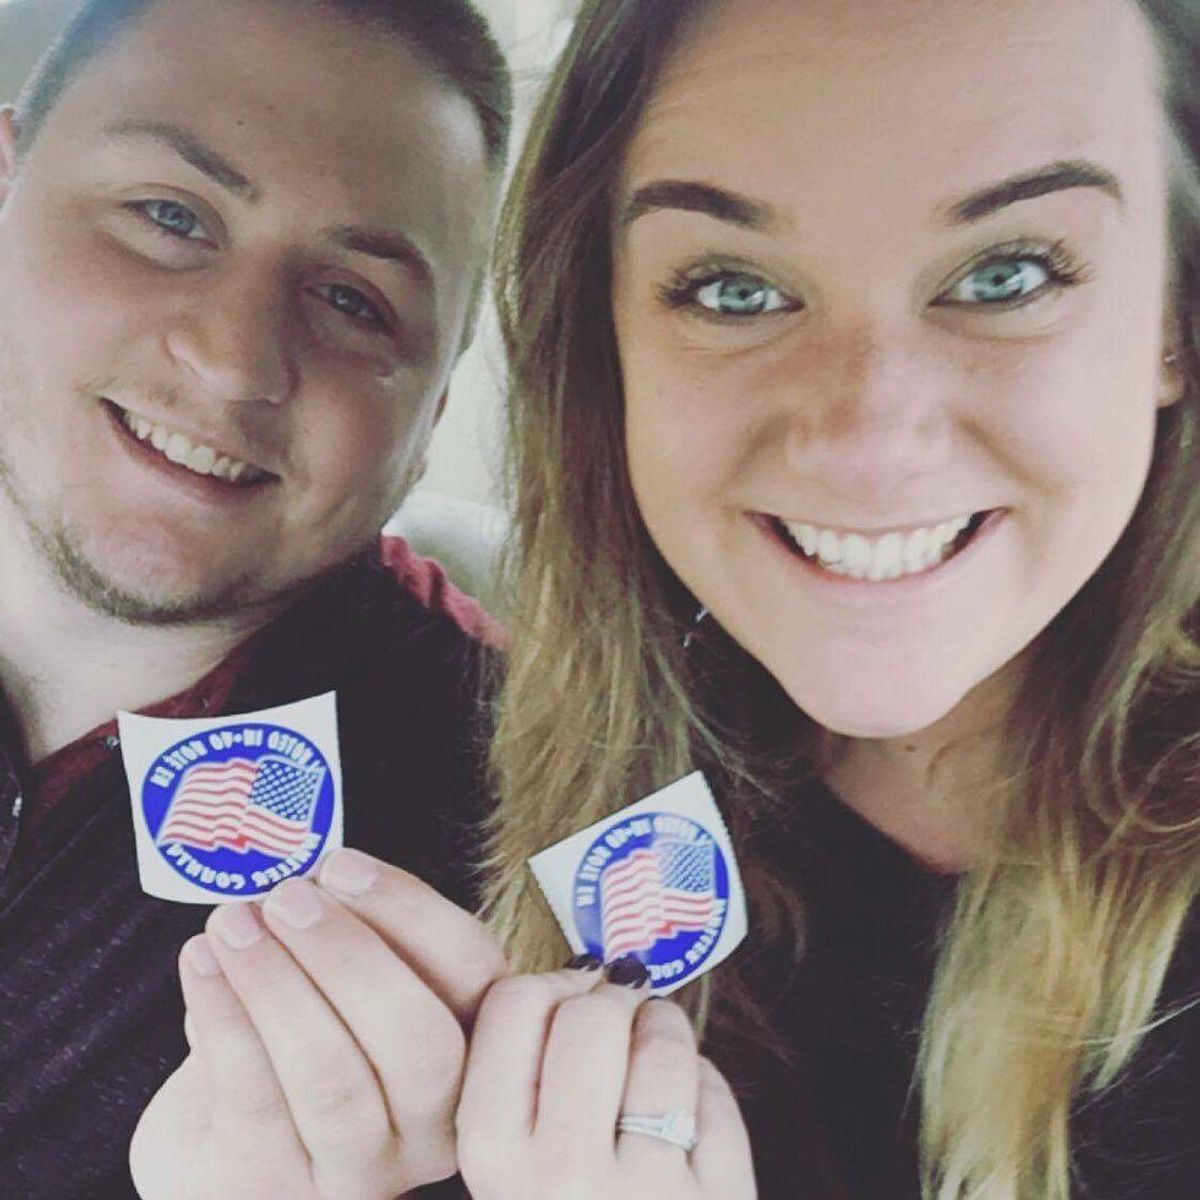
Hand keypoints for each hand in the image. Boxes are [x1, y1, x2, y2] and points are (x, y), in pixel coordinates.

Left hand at [130, 849, 507, 1199]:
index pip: (476, 978)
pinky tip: (200, 962)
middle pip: (422, 1045)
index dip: (412, 913)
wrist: (217, 1151)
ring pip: (335, 1079)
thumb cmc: (297, 1042)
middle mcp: (431, 1129)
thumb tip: (317, 875)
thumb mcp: (349, 986)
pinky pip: (253, 1100)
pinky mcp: (271, 1193)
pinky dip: (222, 1016)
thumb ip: (359, 935)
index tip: (341, 866)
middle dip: (348, 955)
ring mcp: (355, 1175)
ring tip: (232, 921)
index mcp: (471, 1054)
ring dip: (277, 983)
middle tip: (287, 896)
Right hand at [456, 959, 756, 1199]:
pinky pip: (715, 1095)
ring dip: (665, 1032)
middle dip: (614, 1001)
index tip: (569, 999)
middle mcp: (560, 1171)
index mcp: (492, 1154)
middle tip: (621, 1020)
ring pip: (662, 1041)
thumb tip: (583, 971)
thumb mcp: (510, 1167)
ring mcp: (646, 1191)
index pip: (512, 1003)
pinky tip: (689, 1116)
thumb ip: (522, 1077)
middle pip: (591, 1012)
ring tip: (657, 1055)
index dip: (550, 985)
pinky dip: (707, 1088)